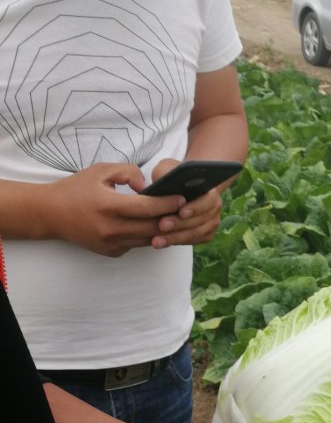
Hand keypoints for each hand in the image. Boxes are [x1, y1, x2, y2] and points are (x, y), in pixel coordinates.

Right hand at [42, 163, 184, 256]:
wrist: (51, 214)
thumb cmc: (77, 188)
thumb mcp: (100, 171)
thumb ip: (128, 172)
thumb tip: (149, 187)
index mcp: (109, 206)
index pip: (148, 207)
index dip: (168, 203)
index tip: (182, 197)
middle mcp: (111, 229)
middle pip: (153, 227)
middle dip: (172, 218)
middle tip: (187, 209)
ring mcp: (111, 244)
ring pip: (148, 240)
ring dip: (162, 230)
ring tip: (176, 218)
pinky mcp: (111, 252)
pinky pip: (136, 245)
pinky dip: (146, 236)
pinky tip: (155, 226)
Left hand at [148, 157, 224, 250]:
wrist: (181, 188)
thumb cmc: (173, 177)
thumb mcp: (167, 168)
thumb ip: (163, 173)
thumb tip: (156, 185)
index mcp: (210, 190)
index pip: (208, 200)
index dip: (195, 208)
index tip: (181, 212)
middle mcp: (214, 208)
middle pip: (199, 220)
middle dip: (179, 224)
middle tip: (161, 225)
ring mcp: (211, 223)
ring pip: (195, 233)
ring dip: (175, 237)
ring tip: (157, 240)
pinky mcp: (204, 234)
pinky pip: (192, 241)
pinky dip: (176, 242)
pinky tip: (161, 243)